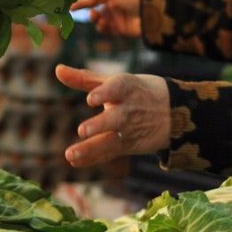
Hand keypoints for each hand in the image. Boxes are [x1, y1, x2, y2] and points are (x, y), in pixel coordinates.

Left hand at [55, 63, 169, 166]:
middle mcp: (129, 109)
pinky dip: (93, 158)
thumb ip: (84, 78)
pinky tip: (75, 161)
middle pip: (115, 118)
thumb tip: (57, 70)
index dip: (104, 93)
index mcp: (126, 88)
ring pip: (111, 141)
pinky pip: (110, 153)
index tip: (90, 99)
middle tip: (82, 131)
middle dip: (100, 125)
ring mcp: (130, 130)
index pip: (117, 88)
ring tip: (70, 155)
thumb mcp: (114, 82)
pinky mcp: (129, 145)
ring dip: (91, 149)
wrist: (174, 112)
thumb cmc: (136, 92)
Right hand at [69, 0, 147, 39]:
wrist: (155, 10)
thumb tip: (69, 3)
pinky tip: (104, 24)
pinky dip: (102, 27)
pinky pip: (105, 27)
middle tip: (69, 9)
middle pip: (91, 0)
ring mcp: (117, 9)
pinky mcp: (120, 25)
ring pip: (96, 15)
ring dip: (93, 17)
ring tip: (96, 17)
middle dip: (81, 5)